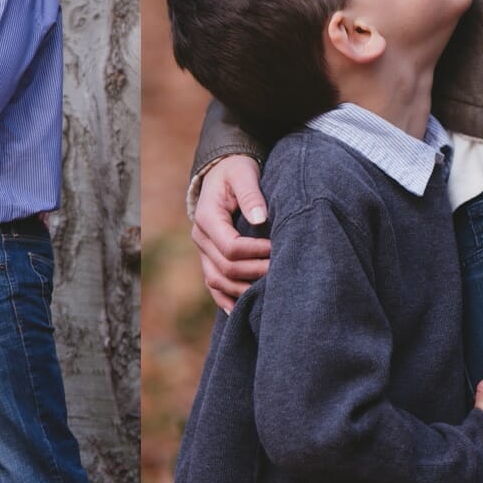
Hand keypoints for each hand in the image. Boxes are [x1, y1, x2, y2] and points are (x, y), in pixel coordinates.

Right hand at [191, 155, 270, 310]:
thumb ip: (251, 194)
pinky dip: (226, 300)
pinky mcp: (208, 258)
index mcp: (207, 217)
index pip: (230, 247)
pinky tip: (241, 312)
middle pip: (225, 269)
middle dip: (255, 272)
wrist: (222, 171)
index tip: (277, 248)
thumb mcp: (243, 173)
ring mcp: (203, 250)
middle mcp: (200, 237)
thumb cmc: (235, 170)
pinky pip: (213, 285)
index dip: (256, 253)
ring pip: (217, 282)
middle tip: (282, 269)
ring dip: (243, 290)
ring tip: (269, 290)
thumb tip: (261, 218)